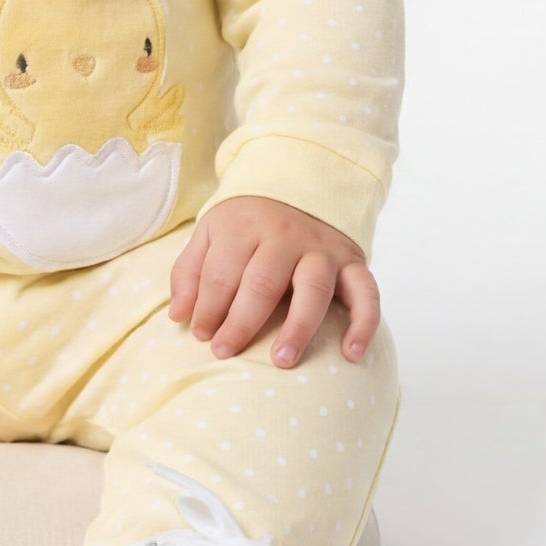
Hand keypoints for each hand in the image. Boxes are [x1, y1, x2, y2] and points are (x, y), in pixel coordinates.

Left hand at [168, 196, 379, 365]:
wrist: (299, 184)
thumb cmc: (247, 223)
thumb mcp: (211, 233)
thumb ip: (190, 272)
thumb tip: (178, 316)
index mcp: (244, 227)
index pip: (222, 272)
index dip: (207, 307)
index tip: (201, 335)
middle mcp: (286, 236)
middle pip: (262, 283)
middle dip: (241, 322)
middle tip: (225, 352)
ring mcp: (322, 249)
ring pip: (313, 290)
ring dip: (297, 328)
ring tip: (281, 360)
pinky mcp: (353, 262)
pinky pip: (366, 292)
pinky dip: (363, 324)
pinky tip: (352, 354)